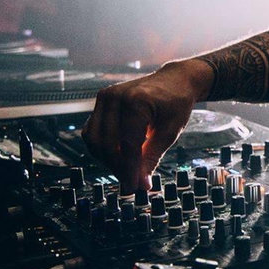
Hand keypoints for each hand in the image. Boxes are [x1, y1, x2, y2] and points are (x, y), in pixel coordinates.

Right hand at [81, 59, 211, 191]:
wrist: (175, 80)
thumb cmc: (176, 103)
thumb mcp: (171, 131)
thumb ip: (152, 157)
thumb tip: (140, 185)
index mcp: (137, 101)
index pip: (128, 144)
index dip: (130, 170)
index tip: (134, 188)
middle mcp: (116, 97)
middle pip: (107, 144)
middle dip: (118, 168)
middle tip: (131, 183)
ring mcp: (105, 97)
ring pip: (94, 140)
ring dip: (107, 160)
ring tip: (126, 170)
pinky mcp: (101, 101)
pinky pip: (92, 131)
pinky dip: (102, 148)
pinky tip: (119, 156)